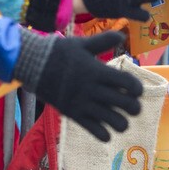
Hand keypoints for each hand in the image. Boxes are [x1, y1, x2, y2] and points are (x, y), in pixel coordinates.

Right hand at [30, 32, 144, 141]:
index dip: (137, 89)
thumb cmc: (58, 52)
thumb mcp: (81, 44)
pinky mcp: (73, 115)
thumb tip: (122, 35)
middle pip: (127, 105)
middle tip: (132, 106)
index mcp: (97, 71)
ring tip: (120, 119)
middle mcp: (93, 89)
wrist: (31, 65)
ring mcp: (83, 104)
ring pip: (115, 122)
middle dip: (135, 108)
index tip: (136, 90)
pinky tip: (105, 130)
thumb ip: (103, 41)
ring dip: (122, 123)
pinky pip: (95, 131)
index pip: (128, 84)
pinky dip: (105, 134)